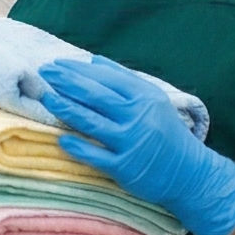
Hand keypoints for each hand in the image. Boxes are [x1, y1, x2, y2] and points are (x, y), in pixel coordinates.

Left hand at [38, 55, 234, 234]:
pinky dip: (77, 146)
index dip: (79, 69)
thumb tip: (93, 61)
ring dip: (66, 109)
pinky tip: (61, 138)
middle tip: (44, 72)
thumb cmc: (167, 133)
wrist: (189, 174)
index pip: (107, 77)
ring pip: (91, 123)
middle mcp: (139, 117)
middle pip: (96, 96)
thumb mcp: (154, 101)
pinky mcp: (125, 168)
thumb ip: (124, 80)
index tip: (57, 63)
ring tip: (47, 98)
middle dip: (67, 82)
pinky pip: (95, 156)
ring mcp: (131, 143)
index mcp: (146, 97)